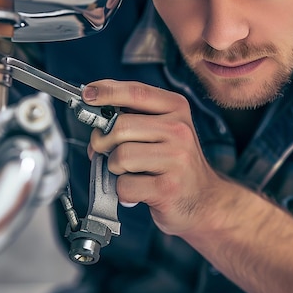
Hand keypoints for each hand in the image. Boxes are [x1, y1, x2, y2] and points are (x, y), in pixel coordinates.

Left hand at [83, 79, 227, 236]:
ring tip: (130, 172)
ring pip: (120, 156)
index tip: (88, 95)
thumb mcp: (162, 131)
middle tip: (106, 151)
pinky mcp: (168, 188)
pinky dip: (123, 191)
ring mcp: (176, 159)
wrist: (204, 201)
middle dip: (103, 142)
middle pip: (120, 126)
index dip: (107, 91)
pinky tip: (138, 190)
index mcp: (176, 109)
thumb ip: (132, 118)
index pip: (136, 92)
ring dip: (115, 168)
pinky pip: (125, 185)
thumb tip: (94, 119)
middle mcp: (179, 130)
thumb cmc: (175, 164)